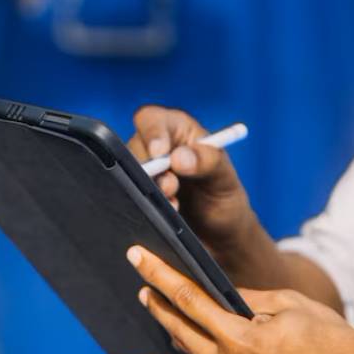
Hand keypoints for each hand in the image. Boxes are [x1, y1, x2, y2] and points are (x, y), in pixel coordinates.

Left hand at [126, 245, 353, 353]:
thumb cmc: (335, 342)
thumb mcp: (291, 305)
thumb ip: (248, 299)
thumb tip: (220, 294)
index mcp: (239, 340)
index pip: (187, 300)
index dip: (158, 276)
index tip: (136, 259)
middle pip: (180, 334)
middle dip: (159, 309)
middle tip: (144, 291)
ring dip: (196, 340)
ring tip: (189, 320)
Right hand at [127, 106, 254, 258]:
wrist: (218, 233)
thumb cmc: (224, 197)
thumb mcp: (224, 178)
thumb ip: (207, 162)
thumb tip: (179, 157)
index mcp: (178, 130)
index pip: (151, 119)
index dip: (151, 133)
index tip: (160, 153)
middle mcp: (156, 148)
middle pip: (134, 147)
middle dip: (150, 169)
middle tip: (170, 186)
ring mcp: (146, 172)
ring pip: (129, 173)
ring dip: (149, 189)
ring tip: (175, 203)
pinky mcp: (138, 194)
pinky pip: (129, 194)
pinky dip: (146, 204)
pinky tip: (169, 211)